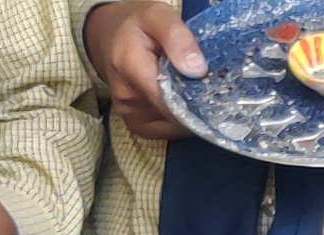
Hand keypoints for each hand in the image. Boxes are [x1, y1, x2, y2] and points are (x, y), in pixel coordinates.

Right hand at [84, 1, 204, 139]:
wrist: (112, 39)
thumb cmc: (138, 26)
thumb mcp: (157, 16)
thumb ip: (176, 37)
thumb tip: (196, 69)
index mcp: (129, 65)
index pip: (167, 97)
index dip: (194, 98)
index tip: (212, 88)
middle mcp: (126, 95)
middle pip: (173, 113)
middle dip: (195, 105)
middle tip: (208, 86)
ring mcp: (129, 113)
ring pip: (173, 124)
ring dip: (188, 112)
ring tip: (192, 89)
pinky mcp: (136, 124)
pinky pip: (167, 130)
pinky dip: (180, 120)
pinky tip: (182, 101)